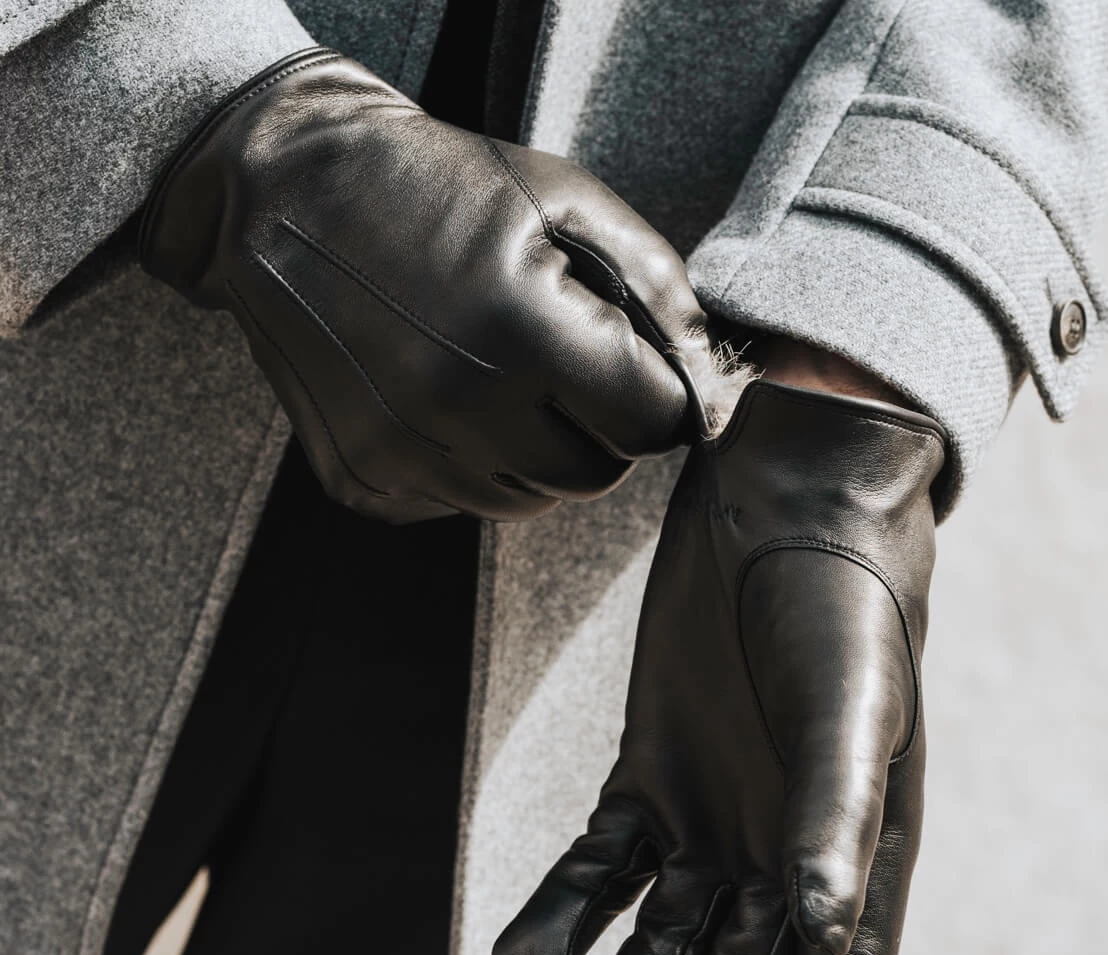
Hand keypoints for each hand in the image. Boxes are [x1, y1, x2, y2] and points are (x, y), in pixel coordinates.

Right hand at [139, 48, 711, 522]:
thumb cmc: (436, 185)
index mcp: (521, 332)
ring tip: (499, 375)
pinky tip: (441, 394)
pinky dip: (471, 462)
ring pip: (528, 499)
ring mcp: (403, 454)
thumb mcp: (562, 199)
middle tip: (568, 369)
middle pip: (594, 474)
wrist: (283, 193)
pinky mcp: (363, 479)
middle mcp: (458, 408)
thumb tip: (708, 376)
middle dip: (601, 428)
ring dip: (536, 450)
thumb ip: (655, 287)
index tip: (644, 374)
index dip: (662, 398)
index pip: (651, 424)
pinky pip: (459, 501)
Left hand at [492, 380, 944, 954]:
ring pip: (661, 936)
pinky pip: (601, 863)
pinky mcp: (649, 771)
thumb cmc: (835, 603)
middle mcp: (785, 846)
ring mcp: (712, 812)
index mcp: (857, 849)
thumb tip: (825, 940)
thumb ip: (836, 818)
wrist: (778, 503)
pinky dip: (564, 914)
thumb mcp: (847, 708)